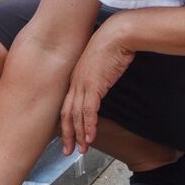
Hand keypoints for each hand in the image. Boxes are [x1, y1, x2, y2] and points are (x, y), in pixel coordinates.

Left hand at [61, 18, 135, 155]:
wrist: (118, 35)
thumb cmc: (112, 47)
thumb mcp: (101, 67)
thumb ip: (97, 79)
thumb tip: (100, 87)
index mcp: (74, 78)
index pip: (65, 105)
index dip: (65, 122)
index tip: (67, 136)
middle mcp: (74, 82)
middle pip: (66, 113)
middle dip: (67, 134)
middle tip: (67, 150)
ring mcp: (82, 84)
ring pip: (76, 115)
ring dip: (79, 134)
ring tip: (80, 150)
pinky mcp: (94, 85)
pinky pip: (89, 111)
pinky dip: (89, 126)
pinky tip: (91, 137)